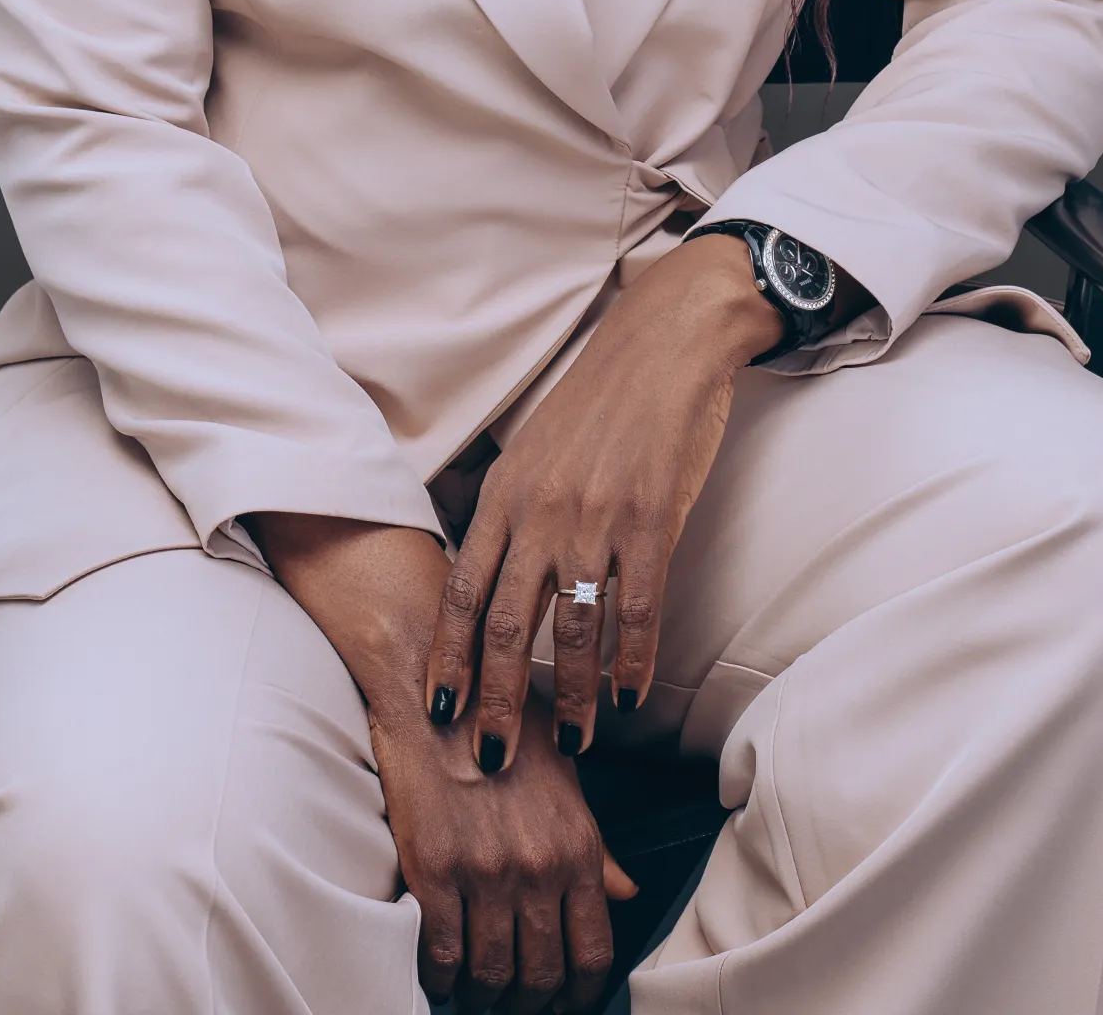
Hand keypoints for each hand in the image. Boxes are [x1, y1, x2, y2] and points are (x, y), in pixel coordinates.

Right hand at [375, 690, 636, 1008]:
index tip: (564, 1003)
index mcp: (576, 843)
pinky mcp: (431, 867)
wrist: (431, 677)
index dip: (579, 994)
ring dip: (486, 998)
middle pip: (542, 975)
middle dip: (531, 1003)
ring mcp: (483, 870)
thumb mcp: (562, 771)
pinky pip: (441, 954)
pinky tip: (440, 975)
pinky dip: (442, 979)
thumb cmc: (499, 717)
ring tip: (478, 995)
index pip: (593, 952)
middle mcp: (536, 865)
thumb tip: (628, 892)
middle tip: (516, 1004)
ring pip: (492, 975)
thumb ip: (595, 842)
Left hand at [424, 233, 785, 770]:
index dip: (447, 659)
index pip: (461, 592)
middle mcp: (541, 511)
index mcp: (506, 494)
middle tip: (491, 761)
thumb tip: (487, 572)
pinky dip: (631, 661)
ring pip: (572, 631)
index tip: (436, 713)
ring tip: (571, 742)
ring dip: (569, 697)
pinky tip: (628, 695)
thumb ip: (510, 508)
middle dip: (494, 702)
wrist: (666, 341)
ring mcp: (597, 518)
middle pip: (505, 626)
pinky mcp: (653, 520)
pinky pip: (637, 608)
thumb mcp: (534, 447)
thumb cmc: (600, 398)